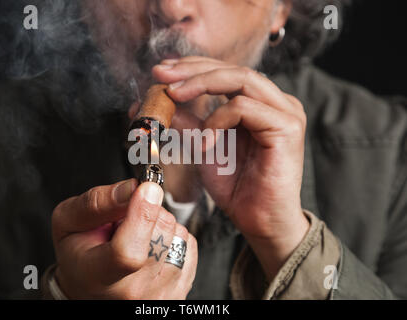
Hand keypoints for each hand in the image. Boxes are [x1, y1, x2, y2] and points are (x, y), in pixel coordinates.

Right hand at [52, 179, 197, 298]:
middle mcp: (132, 292)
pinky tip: (152, 247)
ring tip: (137, 237)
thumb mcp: (68, 222)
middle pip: (161, 234)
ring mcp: (159, 295)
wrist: (87, 285)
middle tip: (124, 222)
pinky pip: (190, 244)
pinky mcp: (179, 291)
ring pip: (179, 235)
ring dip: (160, 225)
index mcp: (99, 276)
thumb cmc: (78, 255)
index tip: (146, 189)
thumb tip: (132, 188)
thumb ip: (96, 203)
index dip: (143, 215)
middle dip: (148, 211)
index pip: (129, 253)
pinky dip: (173, 237)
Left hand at [152, 57, 308, 279]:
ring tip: (174, 97)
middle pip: (232, 69)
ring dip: (201, 85)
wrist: (259, 221)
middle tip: (162, 74)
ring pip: (241, 79)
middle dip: (192, 69)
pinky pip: (245, 107)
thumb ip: (187, 122)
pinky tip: (205, 142)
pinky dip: (217, 119)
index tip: (161, 71)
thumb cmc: (236, 186)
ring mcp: (285, 112)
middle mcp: (275, 102)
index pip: (225, 72)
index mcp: (259, 103)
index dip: (192, 66)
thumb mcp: (203, 147)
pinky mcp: (287, 127)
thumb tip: (158, 101)